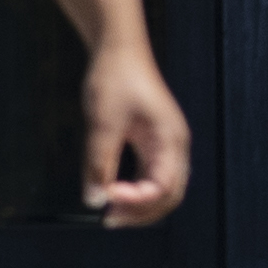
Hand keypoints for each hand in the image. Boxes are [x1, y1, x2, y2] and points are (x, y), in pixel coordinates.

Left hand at [81, 41, 192, 227]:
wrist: (118, 47)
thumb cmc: (115, 77)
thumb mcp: (103, 122)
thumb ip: (98, 163)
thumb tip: (93, 200)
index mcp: (170, 140)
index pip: (163, 187)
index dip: (137, 200)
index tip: (108, 195)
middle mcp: (174, 146)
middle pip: (169, 195)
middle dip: (141, 212)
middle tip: (110, 220)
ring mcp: (166, 144)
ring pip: (162, 188)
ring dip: (139, 204)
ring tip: (111, 212)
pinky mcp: (153, 141)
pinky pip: (151, 175)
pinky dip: (136, 190)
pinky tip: (115, 193)